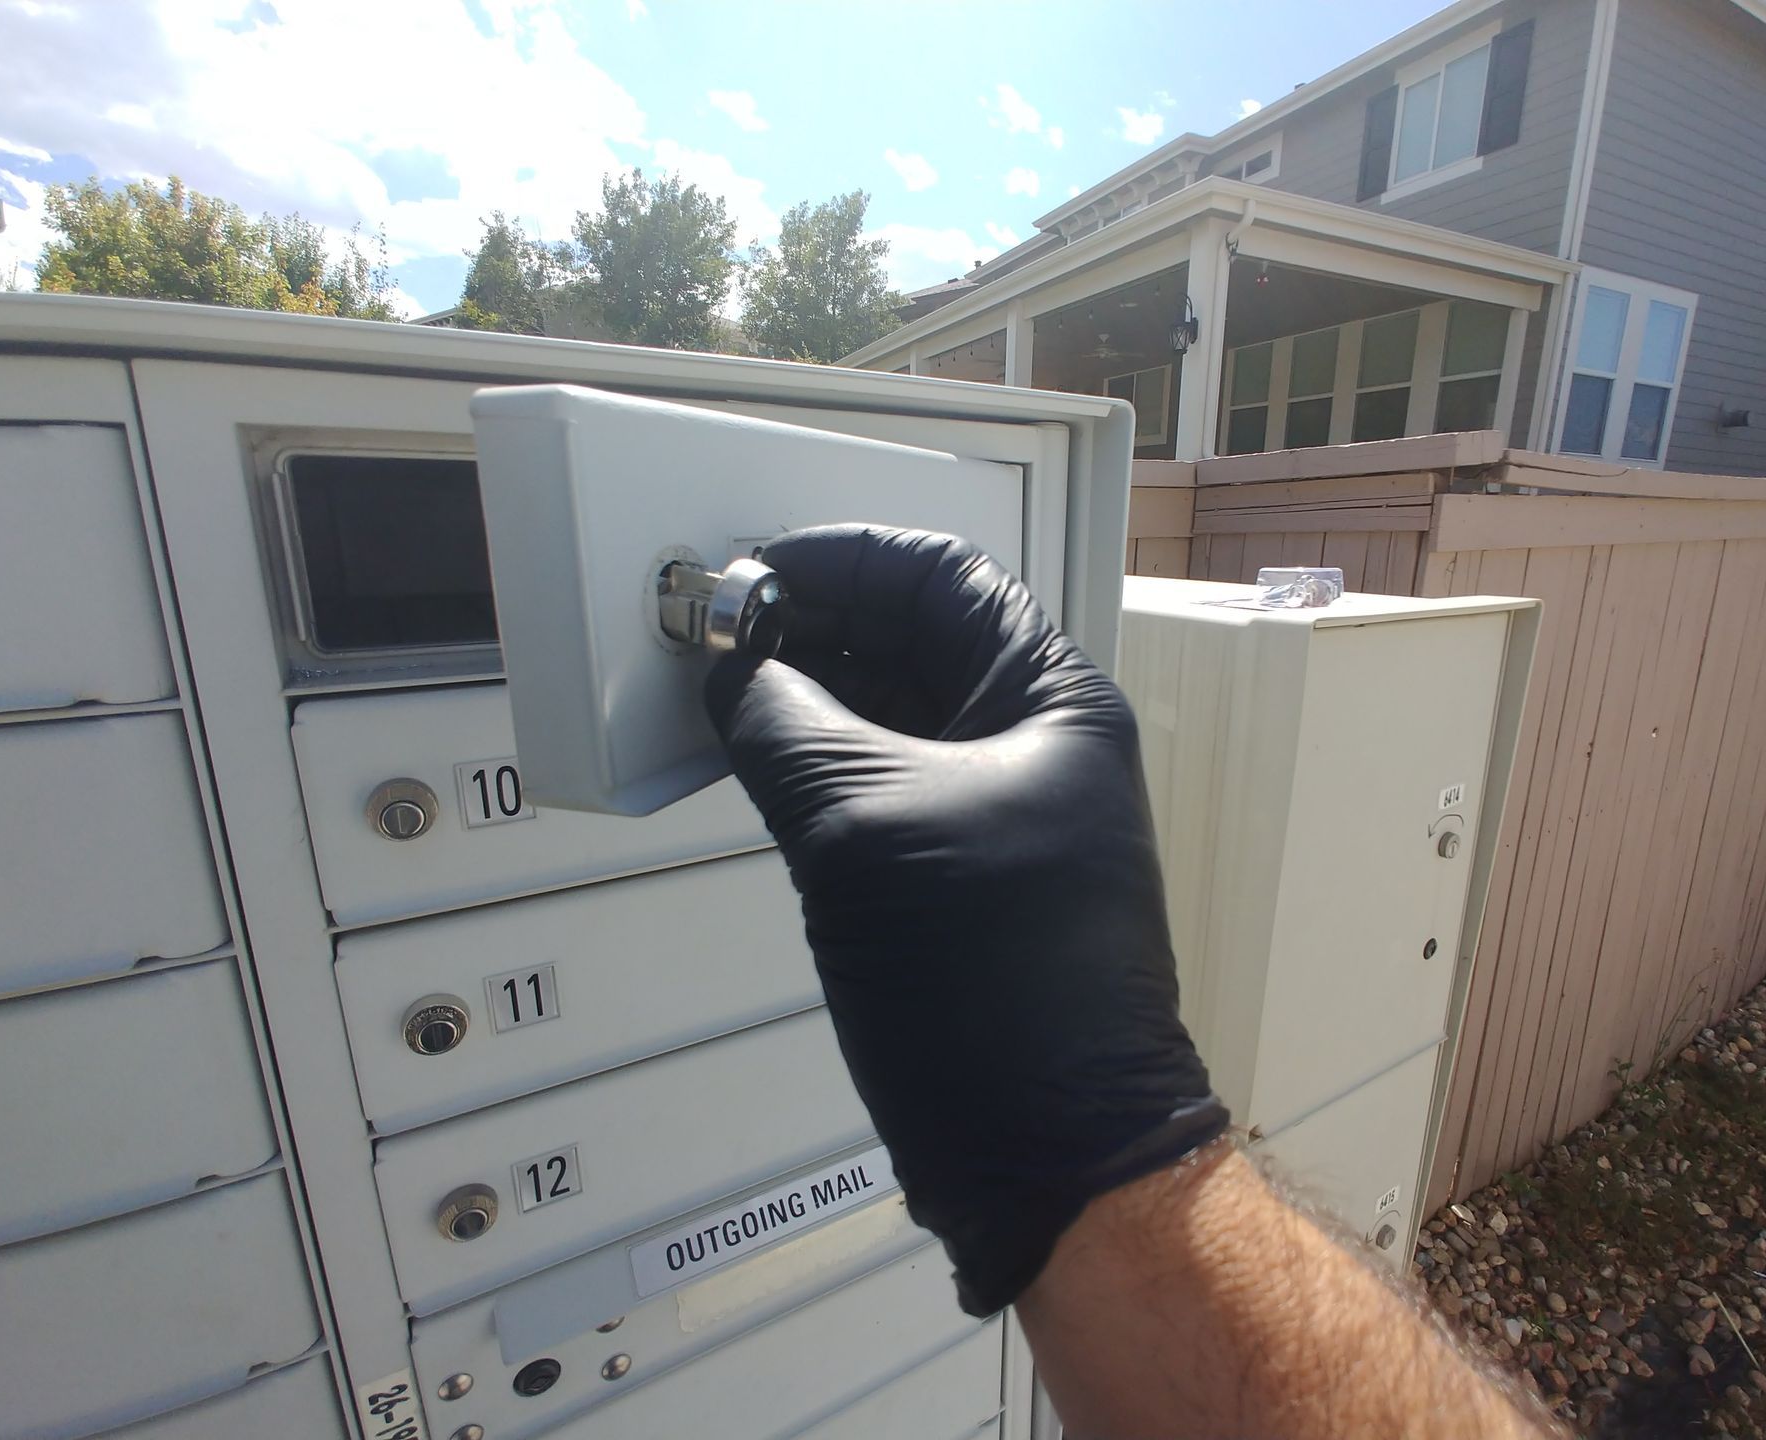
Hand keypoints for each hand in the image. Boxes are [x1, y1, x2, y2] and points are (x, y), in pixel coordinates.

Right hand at [704, 525, 1225, 1314]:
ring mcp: (997, 814)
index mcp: (1051, 702)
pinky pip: (880, 786)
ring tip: (717, 691)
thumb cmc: (997, 986)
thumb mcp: (864, 829)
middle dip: (811, 628)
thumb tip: (733, 675)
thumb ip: (786, 730)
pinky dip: (815, 765)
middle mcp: (1033, 745)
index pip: (941, 578)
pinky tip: (750, 761)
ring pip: (891, 715)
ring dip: (806, 696)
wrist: (1049, 1151)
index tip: (750, 572)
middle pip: (912, 641)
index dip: (839, 560)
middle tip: (714, 633)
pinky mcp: (958, 877)